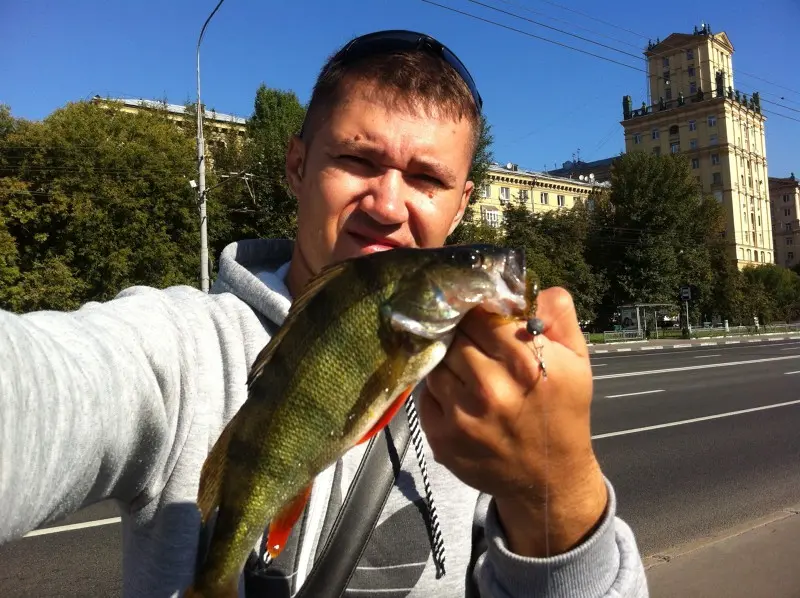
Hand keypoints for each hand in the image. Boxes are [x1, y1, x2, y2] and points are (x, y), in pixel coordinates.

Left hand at [418, 287, 607, 556]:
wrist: (548, 479)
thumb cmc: (563, 413)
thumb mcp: (577, 361)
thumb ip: (559, 316)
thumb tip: (532, 287)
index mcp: (526, 363)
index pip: (480, 316)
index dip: (479, 314)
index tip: (480, 317)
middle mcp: (490, 388)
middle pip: (455, 337)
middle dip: (463, 337)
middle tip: (473, 344)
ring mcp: (461, 415)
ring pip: (437, 364)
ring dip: (448, 363)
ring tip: (468, 372)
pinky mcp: (440, 437)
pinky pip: (425, 394)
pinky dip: (438, 391)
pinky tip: (459, 397)